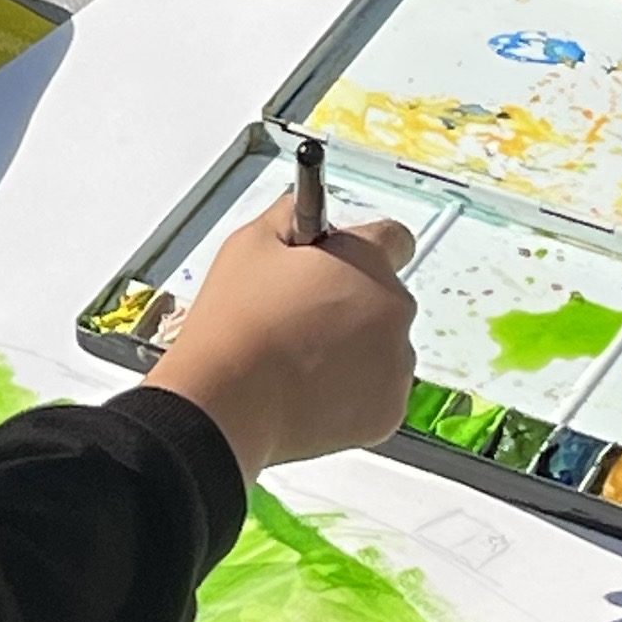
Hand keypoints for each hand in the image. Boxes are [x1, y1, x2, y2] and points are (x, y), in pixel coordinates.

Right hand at [142, 193, 419, 477]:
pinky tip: (307, 393)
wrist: (226, 404)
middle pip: (385, 299)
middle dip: (353, 305)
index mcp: (367, 261)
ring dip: (354, 352)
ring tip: (298, 363)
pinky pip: (377, 395)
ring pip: (382, 349)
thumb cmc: (235, 325)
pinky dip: (352, 396)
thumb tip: (306, 209)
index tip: (342, 262)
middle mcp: (393, 309)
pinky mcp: (388, 411)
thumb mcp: (250, 244)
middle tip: (302, 320)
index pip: (395, 238)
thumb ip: (291, 215)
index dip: (364, 249)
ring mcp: (396, 364)